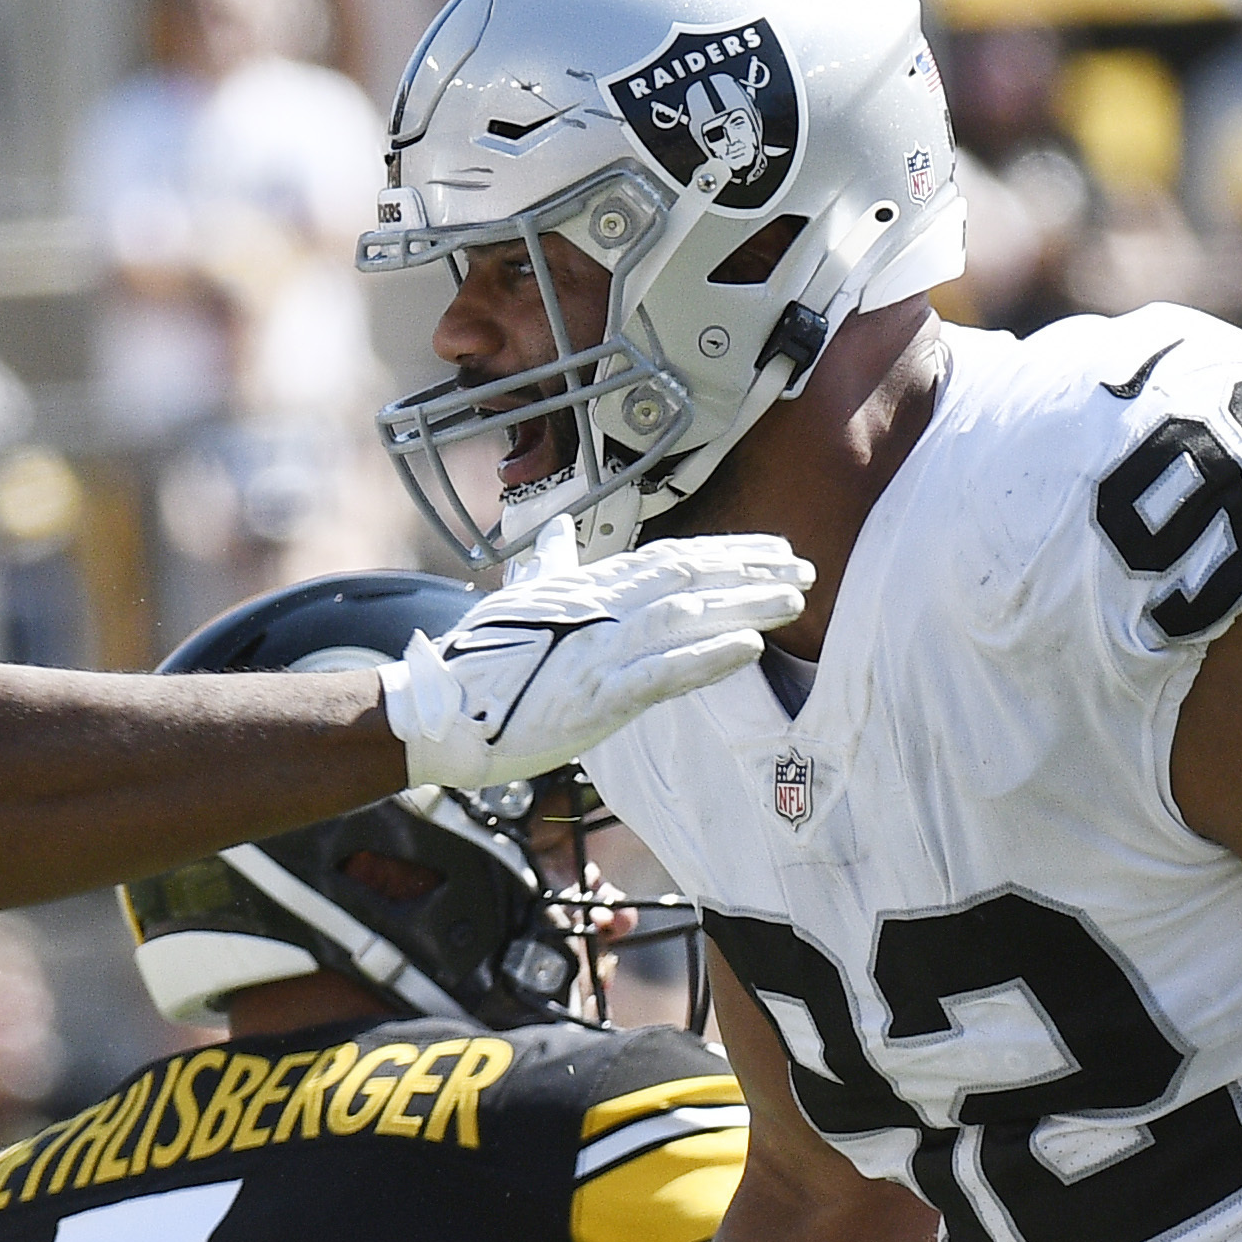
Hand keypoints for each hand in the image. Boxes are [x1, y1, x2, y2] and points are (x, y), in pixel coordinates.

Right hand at [381, 535, 809, 790]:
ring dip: (744, 606)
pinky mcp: (596, 695)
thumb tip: (557, 530)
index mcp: (591, 588)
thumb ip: (549, 564)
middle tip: (804, 569)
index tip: (773, 549)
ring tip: (793, 600)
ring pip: (687, 617)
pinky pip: (663, 672)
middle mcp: (603, 609)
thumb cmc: (480, 661)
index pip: (673, 558)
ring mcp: (601, 649)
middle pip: (691, 578)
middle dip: (751, 572)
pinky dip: (707, 657)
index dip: (728, 551)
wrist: (437, 711)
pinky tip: (749, 647)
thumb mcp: (519, 598)